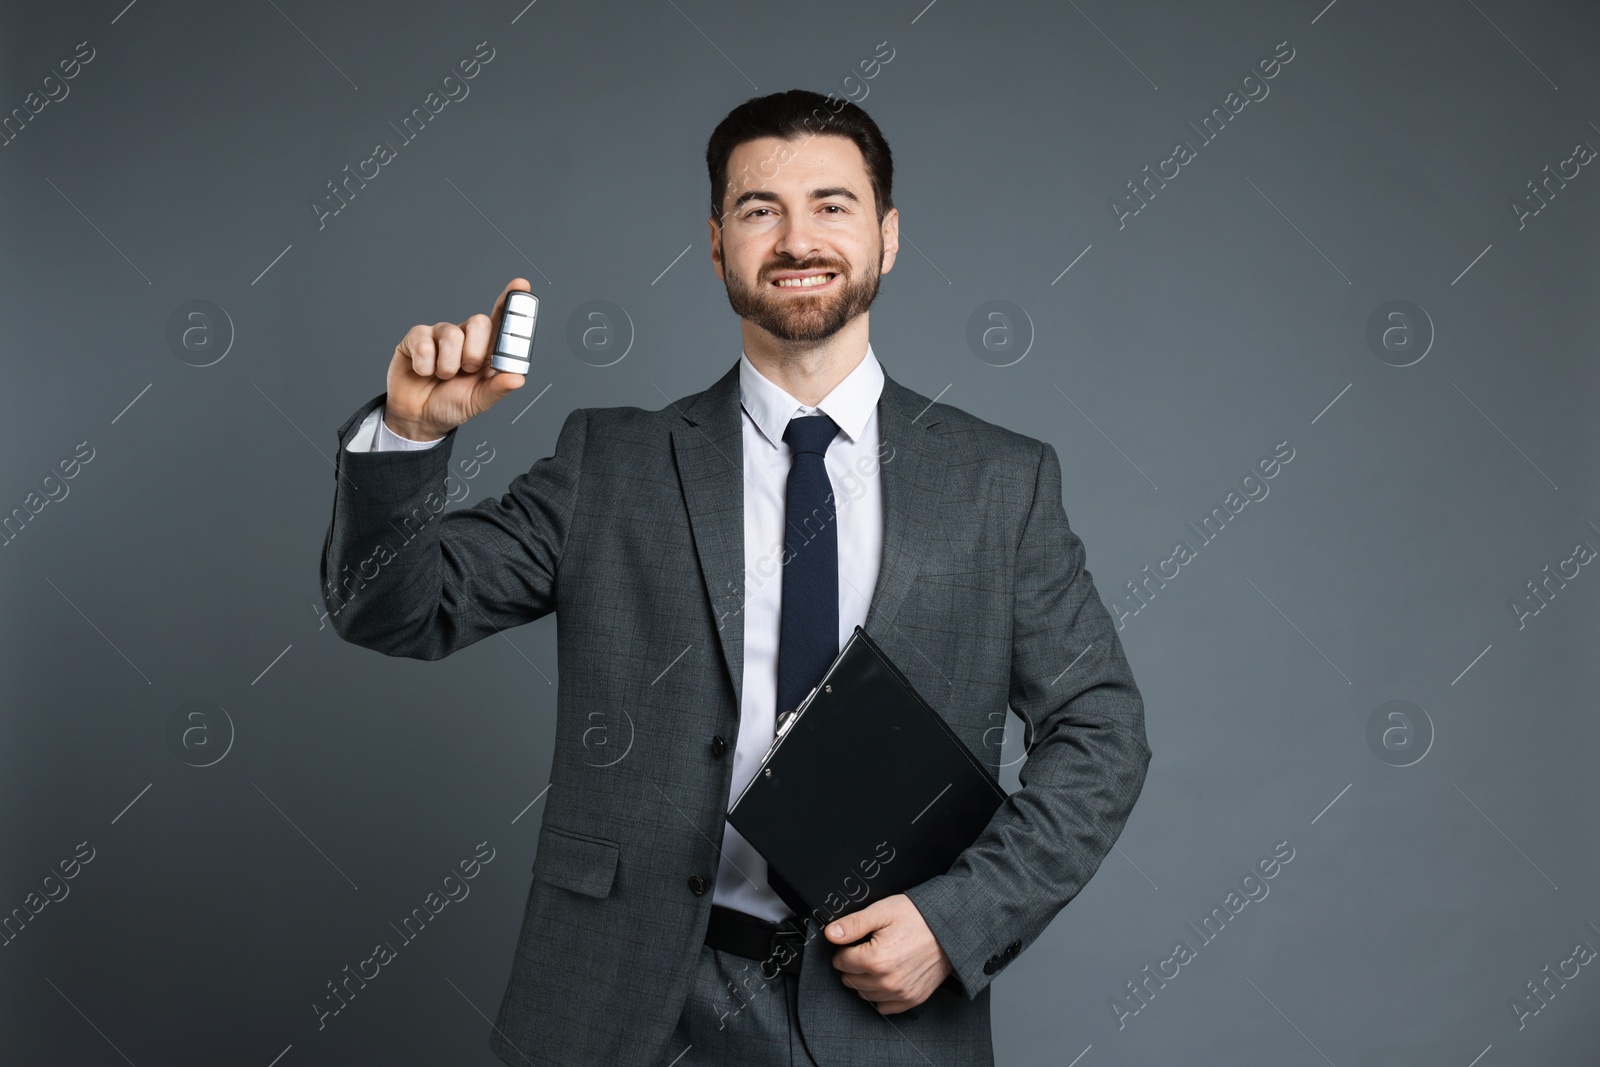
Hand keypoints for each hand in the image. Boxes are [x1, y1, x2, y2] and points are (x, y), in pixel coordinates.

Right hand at [384, 277, 528, 440]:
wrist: (418, 417)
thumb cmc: (450, 404)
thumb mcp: (478, 402)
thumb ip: (498, 389)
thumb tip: (517, 378)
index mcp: (486, 350)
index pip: (501, 319)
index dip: (511, 301)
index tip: (521, 285)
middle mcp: (465, 337)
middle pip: (479, 321)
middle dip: (475, 350)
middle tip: (468, 369)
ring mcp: (440, 335)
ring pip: (451, 335)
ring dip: (448, 365)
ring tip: (443, 376)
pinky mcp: (416, 338)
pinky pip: (424, 342)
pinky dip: (425, 365)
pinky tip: (423, 372)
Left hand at [825, 893, 952, 1013]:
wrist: (950, 928)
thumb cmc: (918, 917)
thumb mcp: (882, 911)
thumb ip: (853, 924)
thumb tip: (830, 934)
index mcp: (876, 959)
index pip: (840, 961)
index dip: (845, 948)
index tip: (858, 940)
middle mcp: (887, 981)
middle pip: (849, 979)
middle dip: (853, 964)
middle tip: (869, 947)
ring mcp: (900, 993)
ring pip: (864, 994)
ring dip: (865, 979)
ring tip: (881, 960)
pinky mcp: (912, 999)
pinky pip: (883, 1007)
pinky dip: (881, 994)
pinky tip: (888, 975)